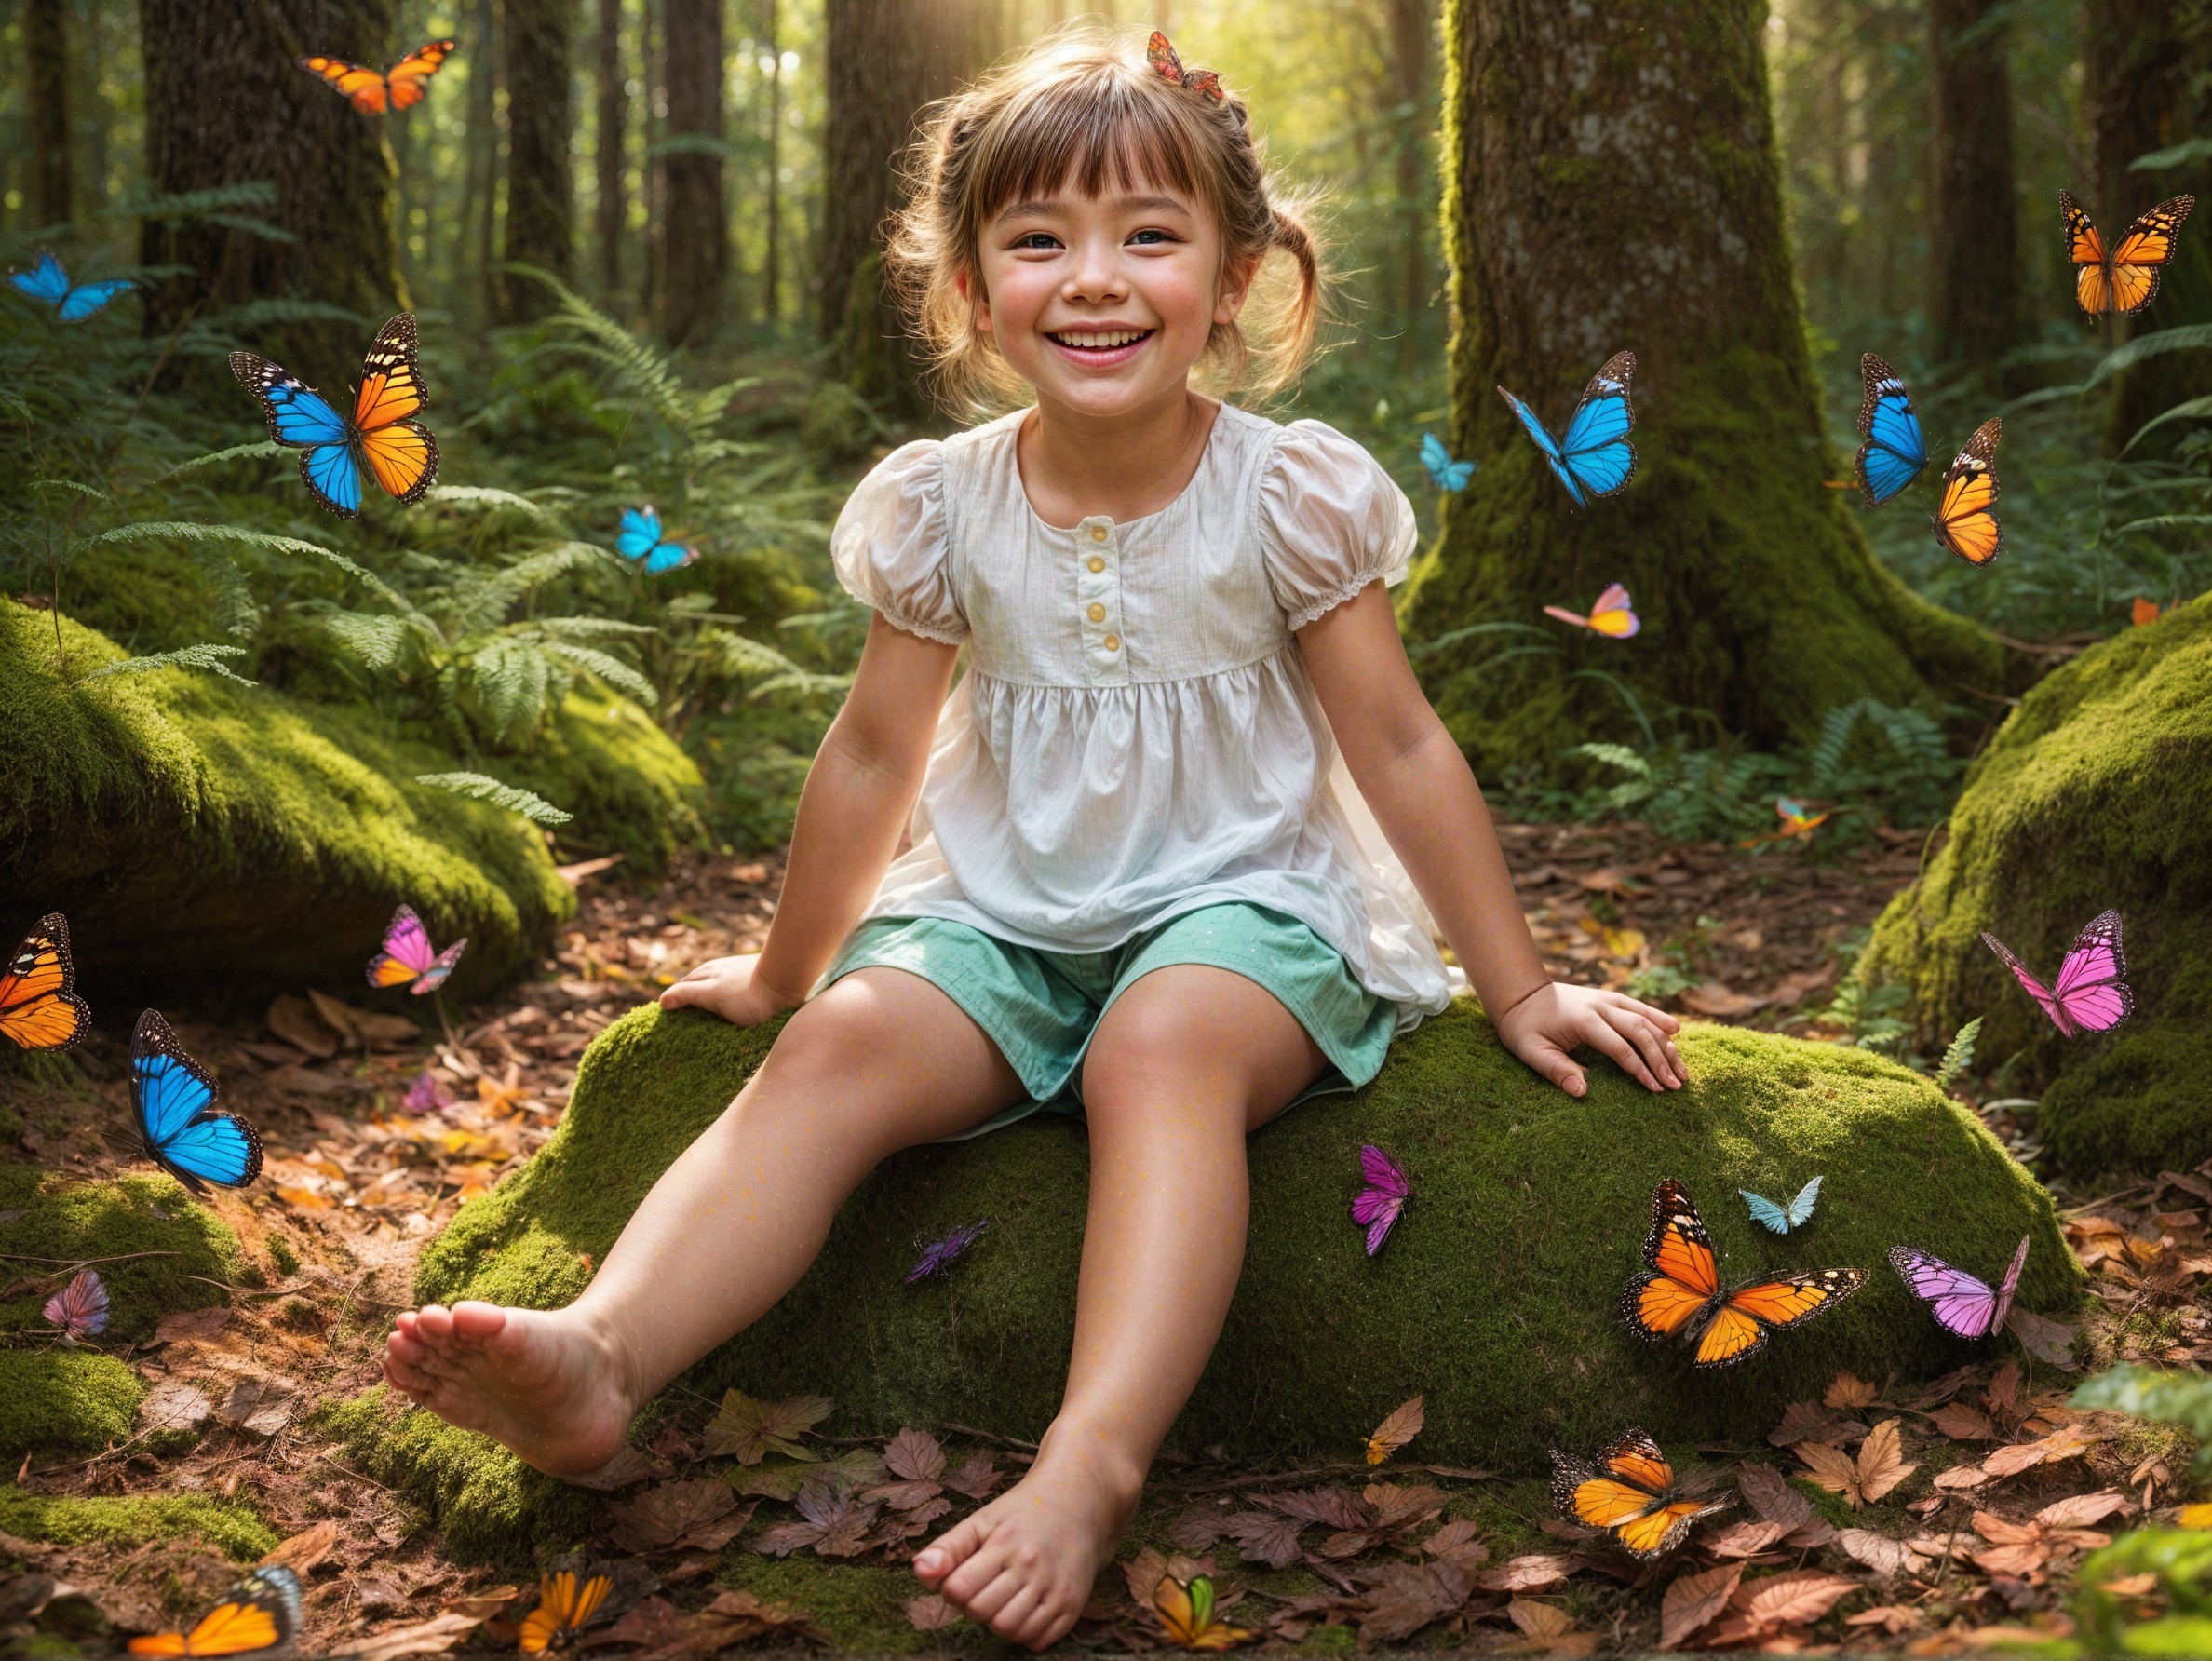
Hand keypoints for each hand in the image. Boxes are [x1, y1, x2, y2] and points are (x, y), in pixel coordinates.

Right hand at [658, 952, 806, 1027]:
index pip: (681, 989)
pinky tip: (731, 1014)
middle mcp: (719, 970)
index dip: (673, 1004)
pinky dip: (726, 1003)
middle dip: (689, 1002)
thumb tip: (662, 1001)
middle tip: (684, 1026)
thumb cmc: (749, 993)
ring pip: (715, 989)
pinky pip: (733, 993)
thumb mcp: (711, 994)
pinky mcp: (753, 980)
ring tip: (707, 1023)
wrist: (788, 982)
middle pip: (697, 987)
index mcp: (706, 973)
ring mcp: (736, 974)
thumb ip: (686, 995)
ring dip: (708, 1002)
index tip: (669, 1024)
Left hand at [1493, 981, 1685, 1095]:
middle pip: (1640, 1031)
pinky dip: (1658, 1018)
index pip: (1620, 1048)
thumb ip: (1555, 1070)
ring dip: (1666, 1043)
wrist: (1519, 993)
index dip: (1640, 1069)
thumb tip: (1583, 1092)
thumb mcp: (1530, 1051)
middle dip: (1661, 1059)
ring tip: (1682, 1070)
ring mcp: (1606, 999)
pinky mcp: (1608, 998)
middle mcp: (1600, 1006)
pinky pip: (1638, 1007)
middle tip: (1676, 1085)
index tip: (1656, 1089)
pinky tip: (1675, 1031)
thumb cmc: (1523, 1027)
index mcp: (1583, 1020)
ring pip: (1645, 1018)